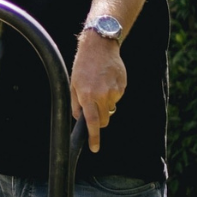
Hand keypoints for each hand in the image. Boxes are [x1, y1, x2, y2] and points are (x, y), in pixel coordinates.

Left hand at [70, 32, 126, 152]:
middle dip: (99, 119)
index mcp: (88, 96)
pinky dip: (111, 94)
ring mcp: (115, 91)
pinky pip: (116, 98)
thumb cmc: (83, 66)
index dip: (94, 137)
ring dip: (104, 104)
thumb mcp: (73, 85)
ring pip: (110, 108)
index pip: (92, 122)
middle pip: (104, 120)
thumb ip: (76, 104)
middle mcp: (102, 95)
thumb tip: (81, 119)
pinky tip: (106, 81)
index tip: (94, 149)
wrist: (100, 47)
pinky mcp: (123, 86)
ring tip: (98, 86)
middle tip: (93, 108)